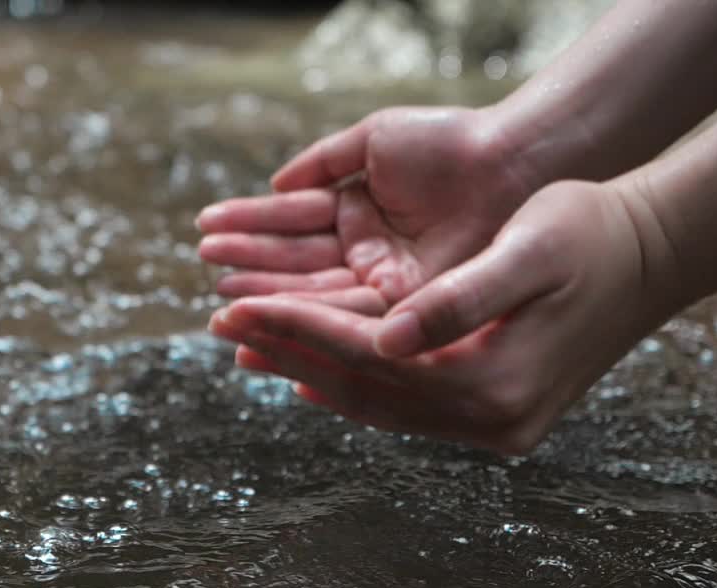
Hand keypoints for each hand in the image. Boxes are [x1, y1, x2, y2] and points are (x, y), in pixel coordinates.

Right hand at [196, 107, 535, 308]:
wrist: (511, 163)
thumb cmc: (450, 143)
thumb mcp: (375, 140)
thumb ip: (324, 162)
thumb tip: (276, 184)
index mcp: (356, 213)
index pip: (292, 223)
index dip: (249, 226)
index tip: (205, 228)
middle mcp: (366, 253)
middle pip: (296, 263)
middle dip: (249, 265)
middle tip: (205, 269)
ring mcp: (385, 283)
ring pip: (315, 293)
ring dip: (267, 294)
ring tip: (222, 296)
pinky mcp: (406, 308)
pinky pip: (349, 314)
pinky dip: (307, 317)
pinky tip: (266, 314)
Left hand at [208, 180, 681, 454]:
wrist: (651, 256)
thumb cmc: (591, 233)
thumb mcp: (529, 252)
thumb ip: (458, 301)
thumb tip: (385, 339)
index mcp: (494, 382)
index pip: (368, 358)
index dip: (297, 329)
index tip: (236, 304)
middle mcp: (490, 420)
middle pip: (363, 388)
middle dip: (288, 351)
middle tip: (220, 322)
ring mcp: (493, 427)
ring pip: (377, 404)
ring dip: (309, 372)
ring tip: (249, 346)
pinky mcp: (493, 416)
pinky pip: (403, 408)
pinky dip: (353, 388)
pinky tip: (310, 375)